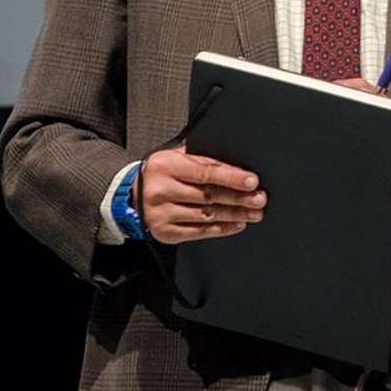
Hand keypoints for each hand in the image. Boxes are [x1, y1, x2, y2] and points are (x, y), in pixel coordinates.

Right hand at [133, 144, 266, 242]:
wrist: (131, 195)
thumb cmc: (162, 172)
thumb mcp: (176, 157)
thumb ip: (201, 158)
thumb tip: (236, 163)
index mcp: (166, 166)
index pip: (205, 172)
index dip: (231, 177)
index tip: (252, 181)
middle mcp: (161, 191)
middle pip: (209, 195)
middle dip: (239, 198)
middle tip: (260, 199)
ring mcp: (161, 214)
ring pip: (207, 215)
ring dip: (235, 215)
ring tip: (254, 213)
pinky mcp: (165, 233)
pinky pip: (199, 232)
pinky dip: (221, 229)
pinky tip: (236, 224)